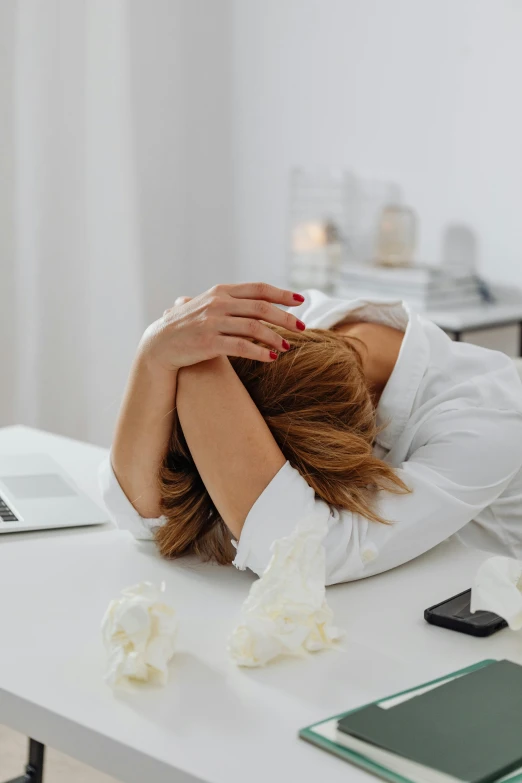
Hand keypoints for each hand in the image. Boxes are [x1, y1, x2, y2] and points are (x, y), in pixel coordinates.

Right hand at [139, 282, 305, 369]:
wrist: (159, 345)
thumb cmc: (188, 327)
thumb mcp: (208, 306)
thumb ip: (231, 302)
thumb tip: (258, 300)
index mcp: (221, 291)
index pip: (259, 288)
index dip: (282, 293)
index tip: (301, 300)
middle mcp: (218, 303)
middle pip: (262, 307)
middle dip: (286, 317)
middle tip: (302, 327)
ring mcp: (212, 322)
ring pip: (254, 327)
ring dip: (275, 337)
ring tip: (288, 346)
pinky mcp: (208, 342)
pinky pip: (241, 347)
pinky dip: (260, 352)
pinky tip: (272, 358)